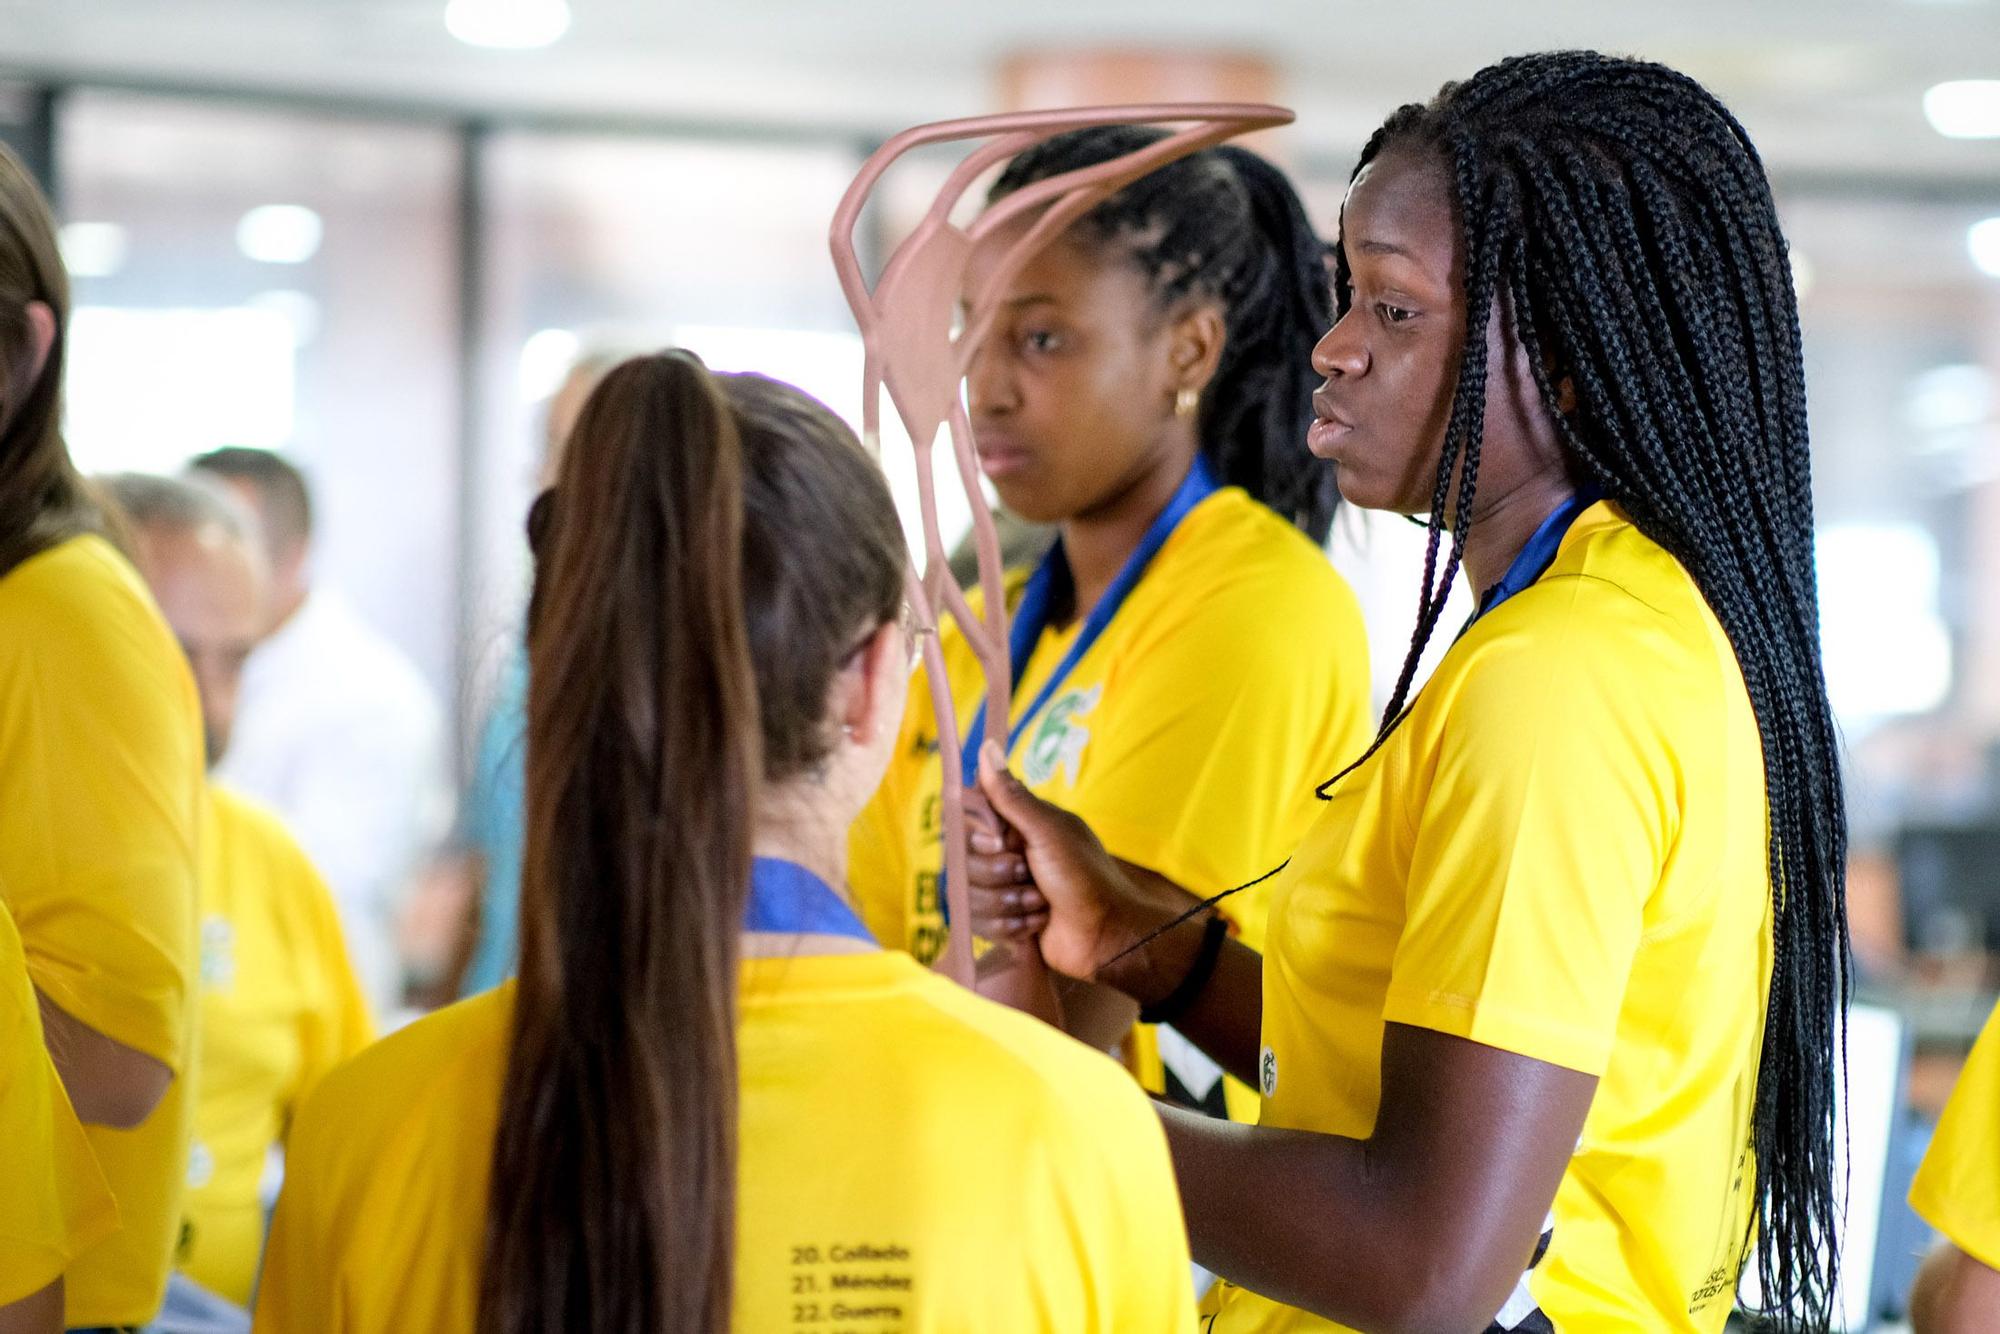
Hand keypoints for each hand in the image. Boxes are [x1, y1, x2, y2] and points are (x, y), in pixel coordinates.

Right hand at [969, 742, 1148, 980]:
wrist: (1107, 935)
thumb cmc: (1085, 876)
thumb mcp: (1048, 831)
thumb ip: (1011, 796)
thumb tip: (986, 746)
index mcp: (1018, 826)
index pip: (969, 823)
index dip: (979, 839)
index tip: (999, 843)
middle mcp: (1008, 855)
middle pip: (965, 864)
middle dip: (999, 876)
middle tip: (1031, 877)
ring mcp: (1005, 890)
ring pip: (971, 897)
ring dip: (1009, 903)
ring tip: (1040, 904)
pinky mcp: (1005, 922)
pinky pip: (981, 924)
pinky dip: (1012, 926)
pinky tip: (1038, 923)